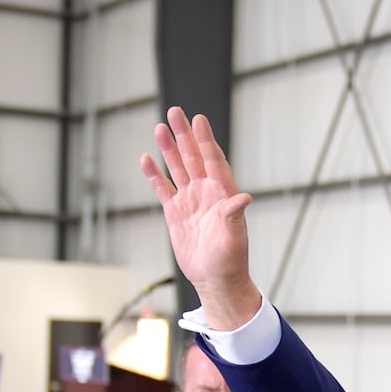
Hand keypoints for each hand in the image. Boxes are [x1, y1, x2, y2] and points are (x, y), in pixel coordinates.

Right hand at [141, 106, 262, 329]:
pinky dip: (154, 175)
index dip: (206, 140)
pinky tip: (146, 159)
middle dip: (184, 135)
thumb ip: (235, 215)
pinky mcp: (175, 212)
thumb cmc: (231, 259)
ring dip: (169, 149)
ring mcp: (190, 200)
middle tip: (175, 112)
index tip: (199, 120)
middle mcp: (206, 192)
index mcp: (223, 193)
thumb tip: (245, 197)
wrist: (215, 279)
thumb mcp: (235, 237)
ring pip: (177, 168)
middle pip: (193, 157)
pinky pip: (163, 189)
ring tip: (160, 128)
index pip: (213, 160)